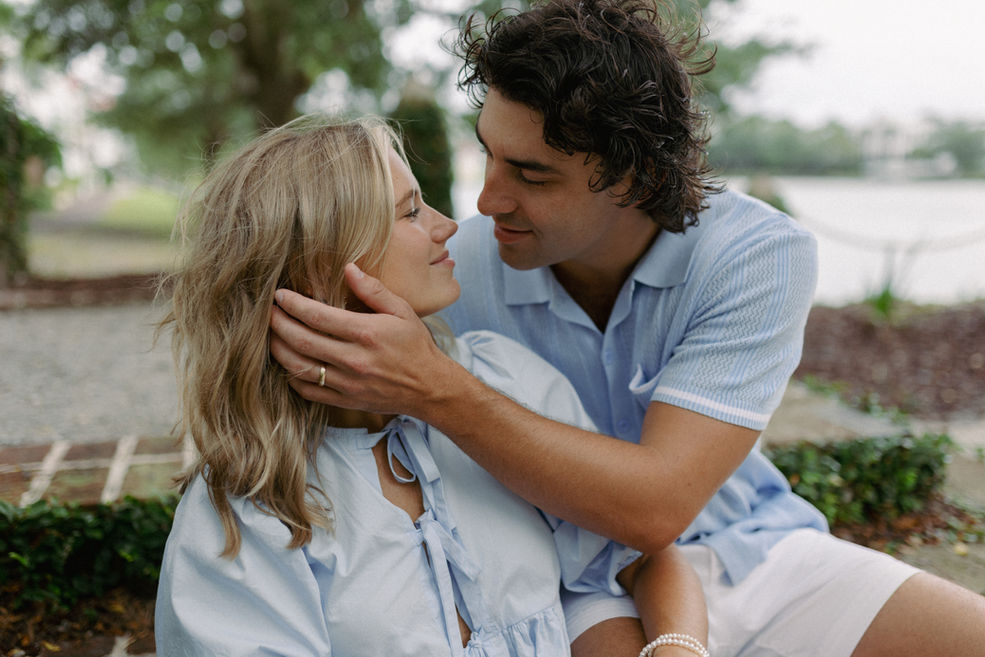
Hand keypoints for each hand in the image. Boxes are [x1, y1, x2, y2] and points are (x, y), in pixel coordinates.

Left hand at [269, 263, 455, 416]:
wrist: (430, 388)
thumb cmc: (416, 346)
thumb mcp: (402, 311)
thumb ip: (373, 290)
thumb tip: (348, 268)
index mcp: (367, 333)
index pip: (318, 316)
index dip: (294, 304)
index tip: (280, 295)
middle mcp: (354, 360)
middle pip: (303, 341)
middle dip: (279, 324)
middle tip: (267, 312)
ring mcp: (348, 383)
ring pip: (300, 367)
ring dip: (279, 350)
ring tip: (271, 335)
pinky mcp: (345, 400)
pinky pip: (309, 391)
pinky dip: (292, 377)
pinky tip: (288, 362)